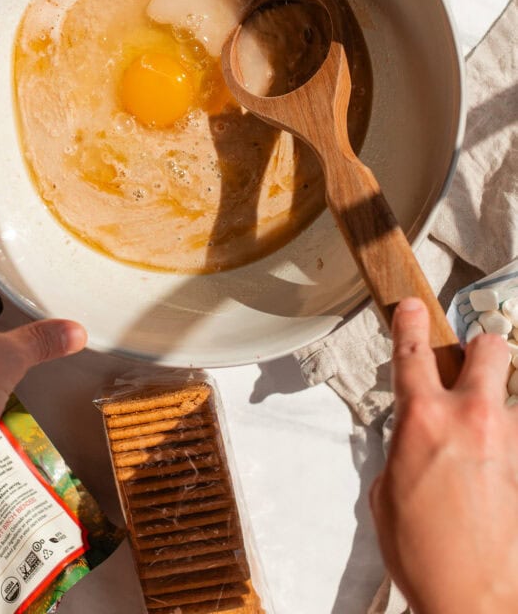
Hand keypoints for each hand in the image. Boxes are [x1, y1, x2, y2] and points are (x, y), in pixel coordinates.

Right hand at [370, 297, 517, 613]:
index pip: (414, 350)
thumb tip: (415, 442)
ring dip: (496, 402)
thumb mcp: (387, 492)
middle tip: (467, 365)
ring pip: (510, 392)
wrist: (474, 600)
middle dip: (479, 349)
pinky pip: (516, 437)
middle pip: (489, 348)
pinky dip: (504, 444)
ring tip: (482, 435)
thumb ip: (403, 449)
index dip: (410, 321)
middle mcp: (470, 418)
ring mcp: (506, 440)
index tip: (411, 307)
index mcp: (423, 419)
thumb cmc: (425, 554)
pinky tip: (491, 474)